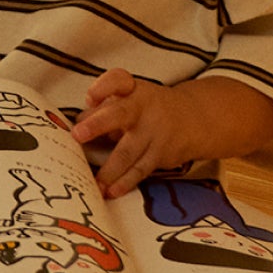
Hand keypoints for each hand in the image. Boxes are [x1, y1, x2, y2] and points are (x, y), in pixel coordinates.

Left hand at [73, 70, 272, 195]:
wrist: (194, 119)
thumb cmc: (148, 107)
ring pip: (129, 152)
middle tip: (77, 134)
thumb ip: (103, 107)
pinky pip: (140, 170)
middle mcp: (144, 109)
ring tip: (92, 182)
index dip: (102, 88)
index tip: (89, 98)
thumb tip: (79, 123)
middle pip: (120, 113)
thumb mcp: (129, 98)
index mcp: (133, 90)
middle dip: (98, 124)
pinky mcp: (162, 154)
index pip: (117, 80)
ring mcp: (155, 132)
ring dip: (109, 169)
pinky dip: (125, 182)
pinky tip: (111, 191)